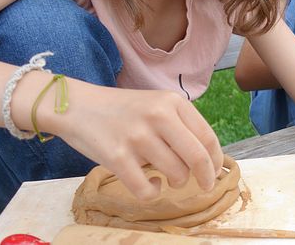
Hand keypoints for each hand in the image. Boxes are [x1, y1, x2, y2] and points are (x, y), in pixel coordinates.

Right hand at [54, 87, 223, 199]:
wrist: (77, 106)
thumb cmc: (123, 110)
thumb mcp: (157, 104)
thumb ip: (181, 124)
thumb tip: (209, 157)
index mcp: (173, 102)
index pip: (207, 137)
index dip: (216, 160)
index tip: (216, 172)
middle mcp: (158, 116)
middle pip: (197, 157)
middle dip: (206, 177)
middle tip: (204, 186)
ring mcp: (137, 136)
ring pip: (176, 174)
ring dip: (176, 182)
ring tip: (167, 176)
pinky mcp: (116, 157)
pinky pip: (147, 189)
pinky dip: (153, 193)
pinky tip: (151, 184)